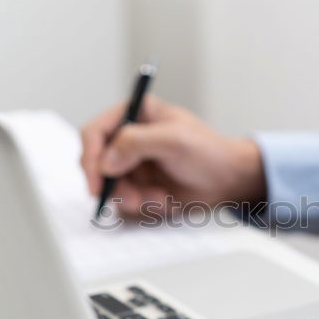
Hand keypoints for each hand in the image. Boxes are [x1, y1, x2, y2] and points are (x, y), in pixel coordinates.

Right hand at [79, 95, 265, 217]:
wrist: (228, 181)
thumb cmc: (209, 152)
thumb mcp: (174, 140)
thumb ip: (136, 142)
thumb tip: (105, 161)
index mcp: (133, 114)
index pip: (95, 132)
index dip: (90, 157)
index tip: (97, 180)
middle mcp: (127, 138)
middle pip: (96, 163)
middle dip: (113, 185)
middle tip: (132, 198)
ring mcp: (131, 163)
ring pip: (109, 186)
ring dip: (131, 198)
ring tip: (159, 198)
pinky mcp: (137, 186)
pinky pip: (124, 201)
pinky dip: (142, 205)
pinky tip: (164, 200)